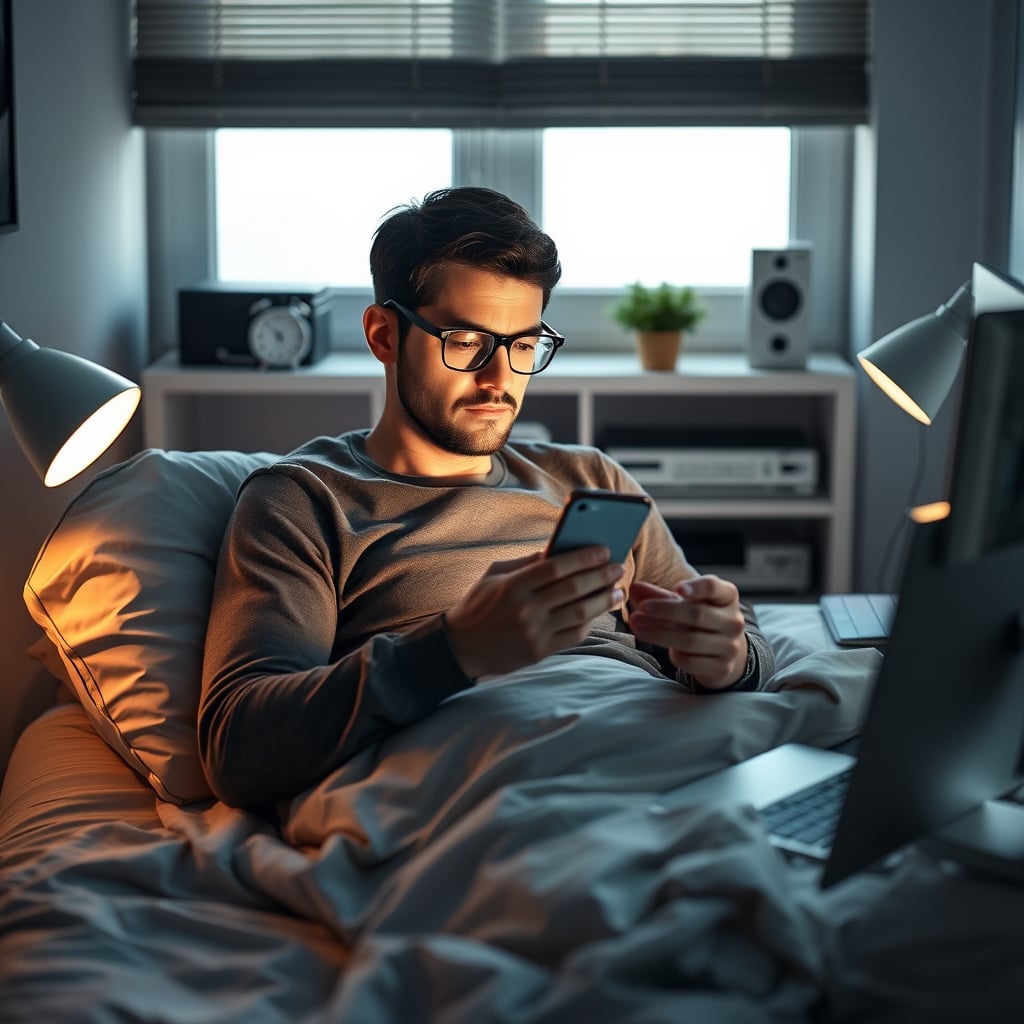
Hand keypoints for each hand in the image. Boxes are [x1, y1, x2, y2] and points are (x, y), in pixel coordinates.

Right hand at [445, 546, 623, 679]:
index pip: (556, 568)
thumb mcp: (495, 575)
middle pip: (573, 589)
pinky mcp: (539, 652)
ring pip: (579, 613)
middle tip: (618, 567)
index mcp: (513, 586)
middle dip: (601, 576)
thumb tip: (559, 550)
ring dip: (603, 600)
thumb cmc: (479, 605)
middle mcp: (525, 610)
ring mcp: (534, 633)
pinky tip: (599, 611)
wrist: (461, 647)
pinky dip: (590, 622)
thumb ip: (526, 563)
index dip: (583, 558)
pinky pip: (574, 635)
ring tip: (617, 590)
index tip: (603, 551)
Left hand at [628, 576, 747, 689]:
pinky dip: (674, 655)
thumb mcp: (685, 603)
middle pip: (697, 614)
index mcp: (727, 596)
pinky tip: (664, 649)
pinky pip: (691, 661)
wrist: (724, 651)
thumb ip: (660, 596)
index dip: (697, 587)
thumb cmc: (699, 619)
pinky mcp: (722, 667)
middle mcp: (733, 620)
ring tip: (638, 628)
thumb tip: (634, 588)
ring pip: (690, 640)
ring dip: (659, 634)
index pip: (714, 587)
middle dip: (665, 612)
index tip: (678, 588)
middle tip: (641, 609)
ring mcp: (730, 646)